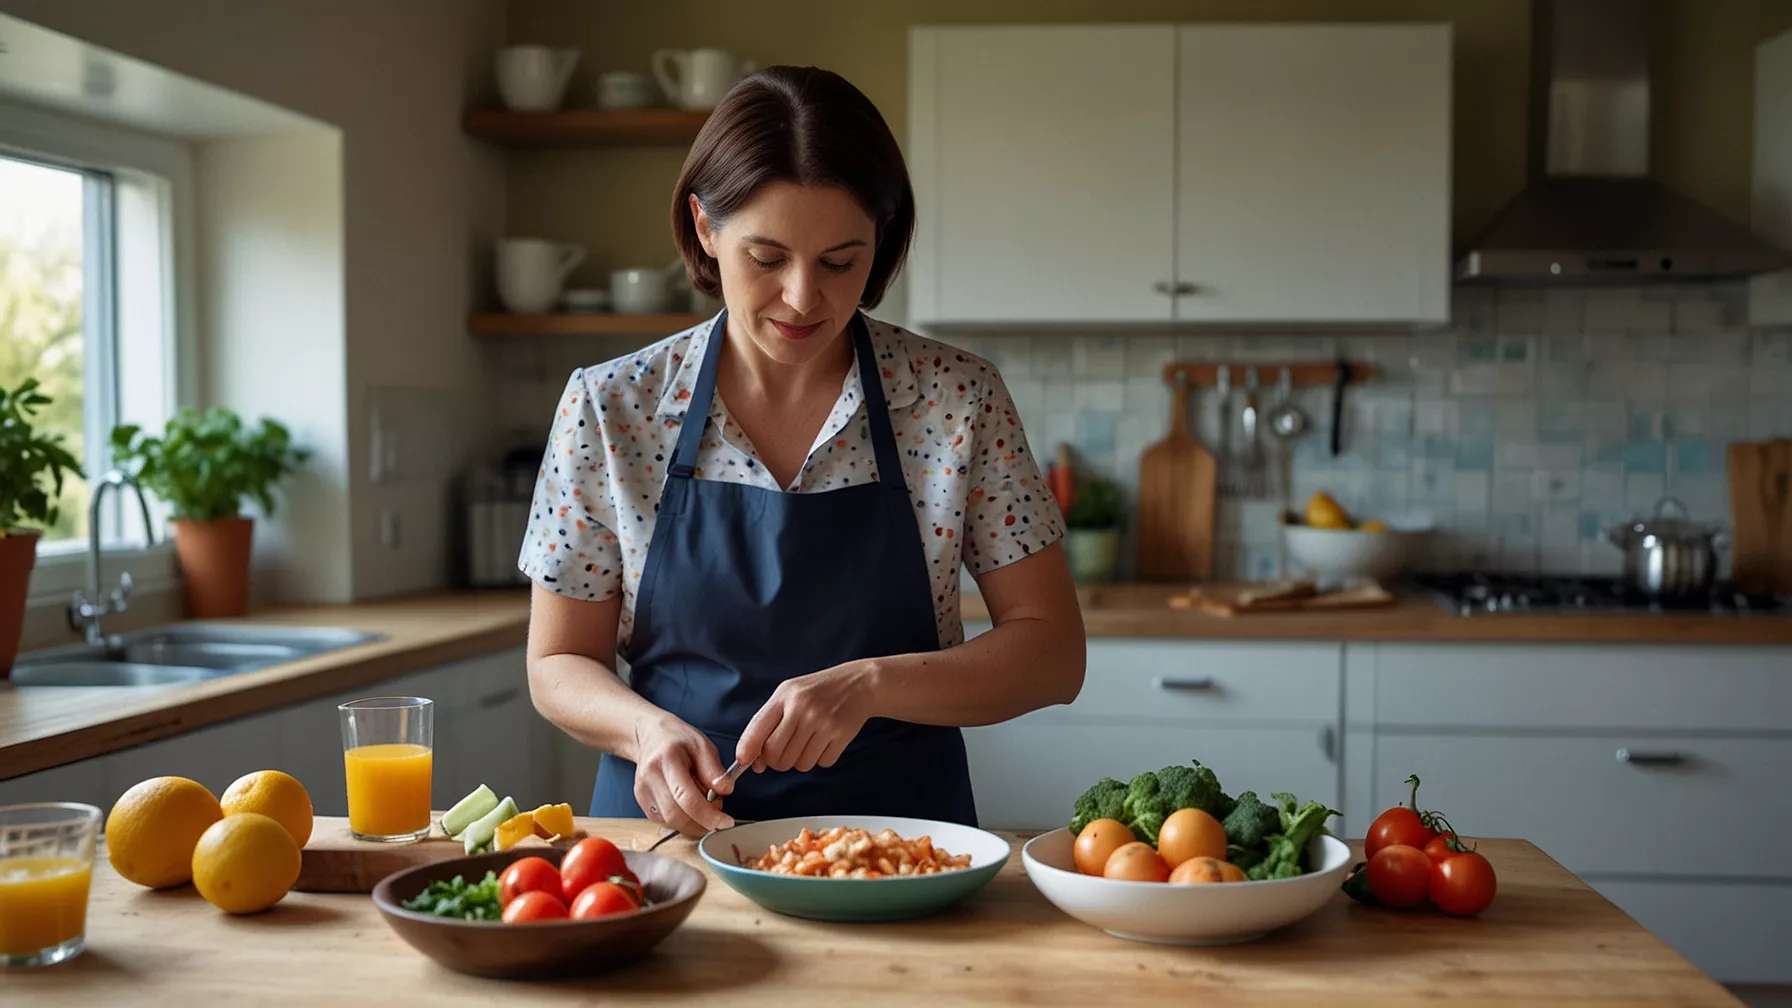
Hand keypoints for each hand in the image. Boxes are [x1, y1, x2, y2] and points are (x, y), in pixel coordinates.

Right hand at [630, 713, 734, 835]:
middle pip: (676, 815)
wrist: (651, 736)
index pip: (686, 797)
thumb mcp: (703, 745)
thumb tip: (726, 791)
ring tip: (703, 805)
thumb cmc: (679, 740)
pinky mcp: (642, 801)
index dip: (708, 815)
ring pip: (670, 822)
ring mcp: (642, 791)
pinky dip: (682, 821)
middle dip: (702, 822)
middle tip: (717, 812)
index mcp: (668, 759)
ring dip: (693, 823)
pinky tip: (688, 807)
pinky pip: (664, 821)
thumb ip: (714, 770)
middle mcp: (650, 777)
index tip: (726, 822)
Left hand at [736, 661, 876, 772]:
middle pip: (776, 755)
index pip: (756, 731)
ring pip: (799, 764)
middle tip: (785, 752)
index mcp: (785, 696)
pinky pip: (821, 763)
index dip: (747, 752)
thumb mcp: (789, 694)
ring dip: (800, 761)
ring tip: (809, 742)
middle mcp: (802, 708)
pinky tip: (825, 742)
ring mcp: (823, 722)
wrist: (859, 683)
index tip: (744, 763)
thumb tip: (751, 760)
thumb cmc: (817, 691)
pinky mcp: (841, 734)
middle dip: (777, 761)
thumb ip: (767, 722)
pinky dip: (821, 759)